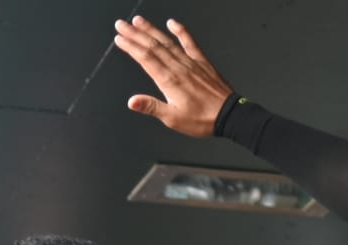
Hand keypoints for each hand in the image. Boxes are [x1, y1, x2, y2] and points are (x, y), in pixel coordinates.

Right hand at [114, 16, 234, 138]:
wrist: (228, 115)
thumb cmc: (201, 119)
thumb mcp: (172, 118)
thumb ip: (151, 107)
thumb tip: (132, 101)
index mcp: (169, 80)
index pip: (145, 58)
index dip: (131, 46)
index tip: (119, 38)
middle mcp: (178, 67)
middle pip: (153, 46)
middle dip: (135, 34)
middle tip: (121, 25)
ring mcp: (190, 62)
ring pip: (167, 41)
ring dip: (151, 30)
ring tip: (139, 21)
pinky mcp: (201, 62)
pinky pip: (189, 42)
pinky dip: (180, 31)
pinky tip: (172, 23)